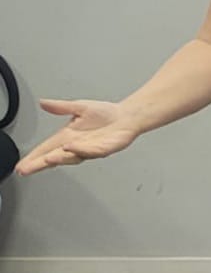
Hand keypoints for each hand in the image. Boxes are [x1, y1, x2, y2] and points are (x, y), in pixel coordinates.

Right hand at [16, 100, 139, 175]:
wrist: (126, 117)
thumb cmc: (105, 114)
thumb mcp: (78, 107)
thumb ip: (60, 107)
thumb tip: (43, 103)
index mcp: (68, 136)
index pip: (46, 149)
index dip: (34, 157)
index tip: (22, 165)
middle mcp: (76, 145)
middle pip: (54, 157)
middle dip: (40, 163)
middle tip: (26, 169)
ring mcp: (89, 149)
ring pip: (71, 156)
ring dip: (59, 157)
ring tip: (47, 159)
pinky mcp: (104, 149)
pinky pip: (90, 151)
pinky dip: (80, 150)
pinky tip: (70, 147)